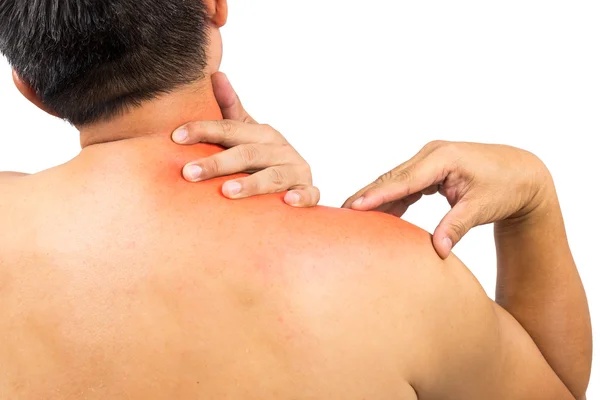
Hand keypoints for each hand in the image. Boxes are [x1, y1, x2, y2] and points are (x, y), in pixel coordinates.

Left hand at [172, 72, 318, 206]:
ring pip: (273, 176)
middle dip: (217, 163)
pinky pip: (310, 194)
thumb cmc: (263, 157)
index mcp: (261, 133)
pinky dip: (302, 197)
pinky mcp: (307, 190)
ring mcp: (295, 171)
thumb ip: (230, 108)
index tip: (176, 136)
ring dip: (251, 183)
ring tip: (226, 191)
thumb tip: (215, 74)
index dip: (203, 130)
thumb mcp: (247, 133)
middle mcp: (279, 149)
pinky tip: (288, 201)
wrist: (297, 179)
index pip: (229, 129)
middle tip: (189, 172)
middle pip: (246, 154)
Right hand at [342, 141, 552, 258]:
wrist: (523, 173)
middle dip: (366, 194)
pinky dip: (392, 199)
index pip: (404, 180)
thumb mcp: (482, 208)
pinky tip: (378, 214)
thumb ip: (456, 227)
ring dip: (376, 197)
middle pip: (392, 177)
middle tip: (340, 211)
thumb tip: (438, 251)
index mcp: (444, 158)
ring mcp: (430, 160)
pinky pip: (405, 184)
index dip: (378, 194)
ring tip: (351, 215)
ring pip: (395, 181)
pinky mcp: (431, 170)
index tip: (355, 206)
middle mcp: (432, 154)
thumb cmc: (506, 187)